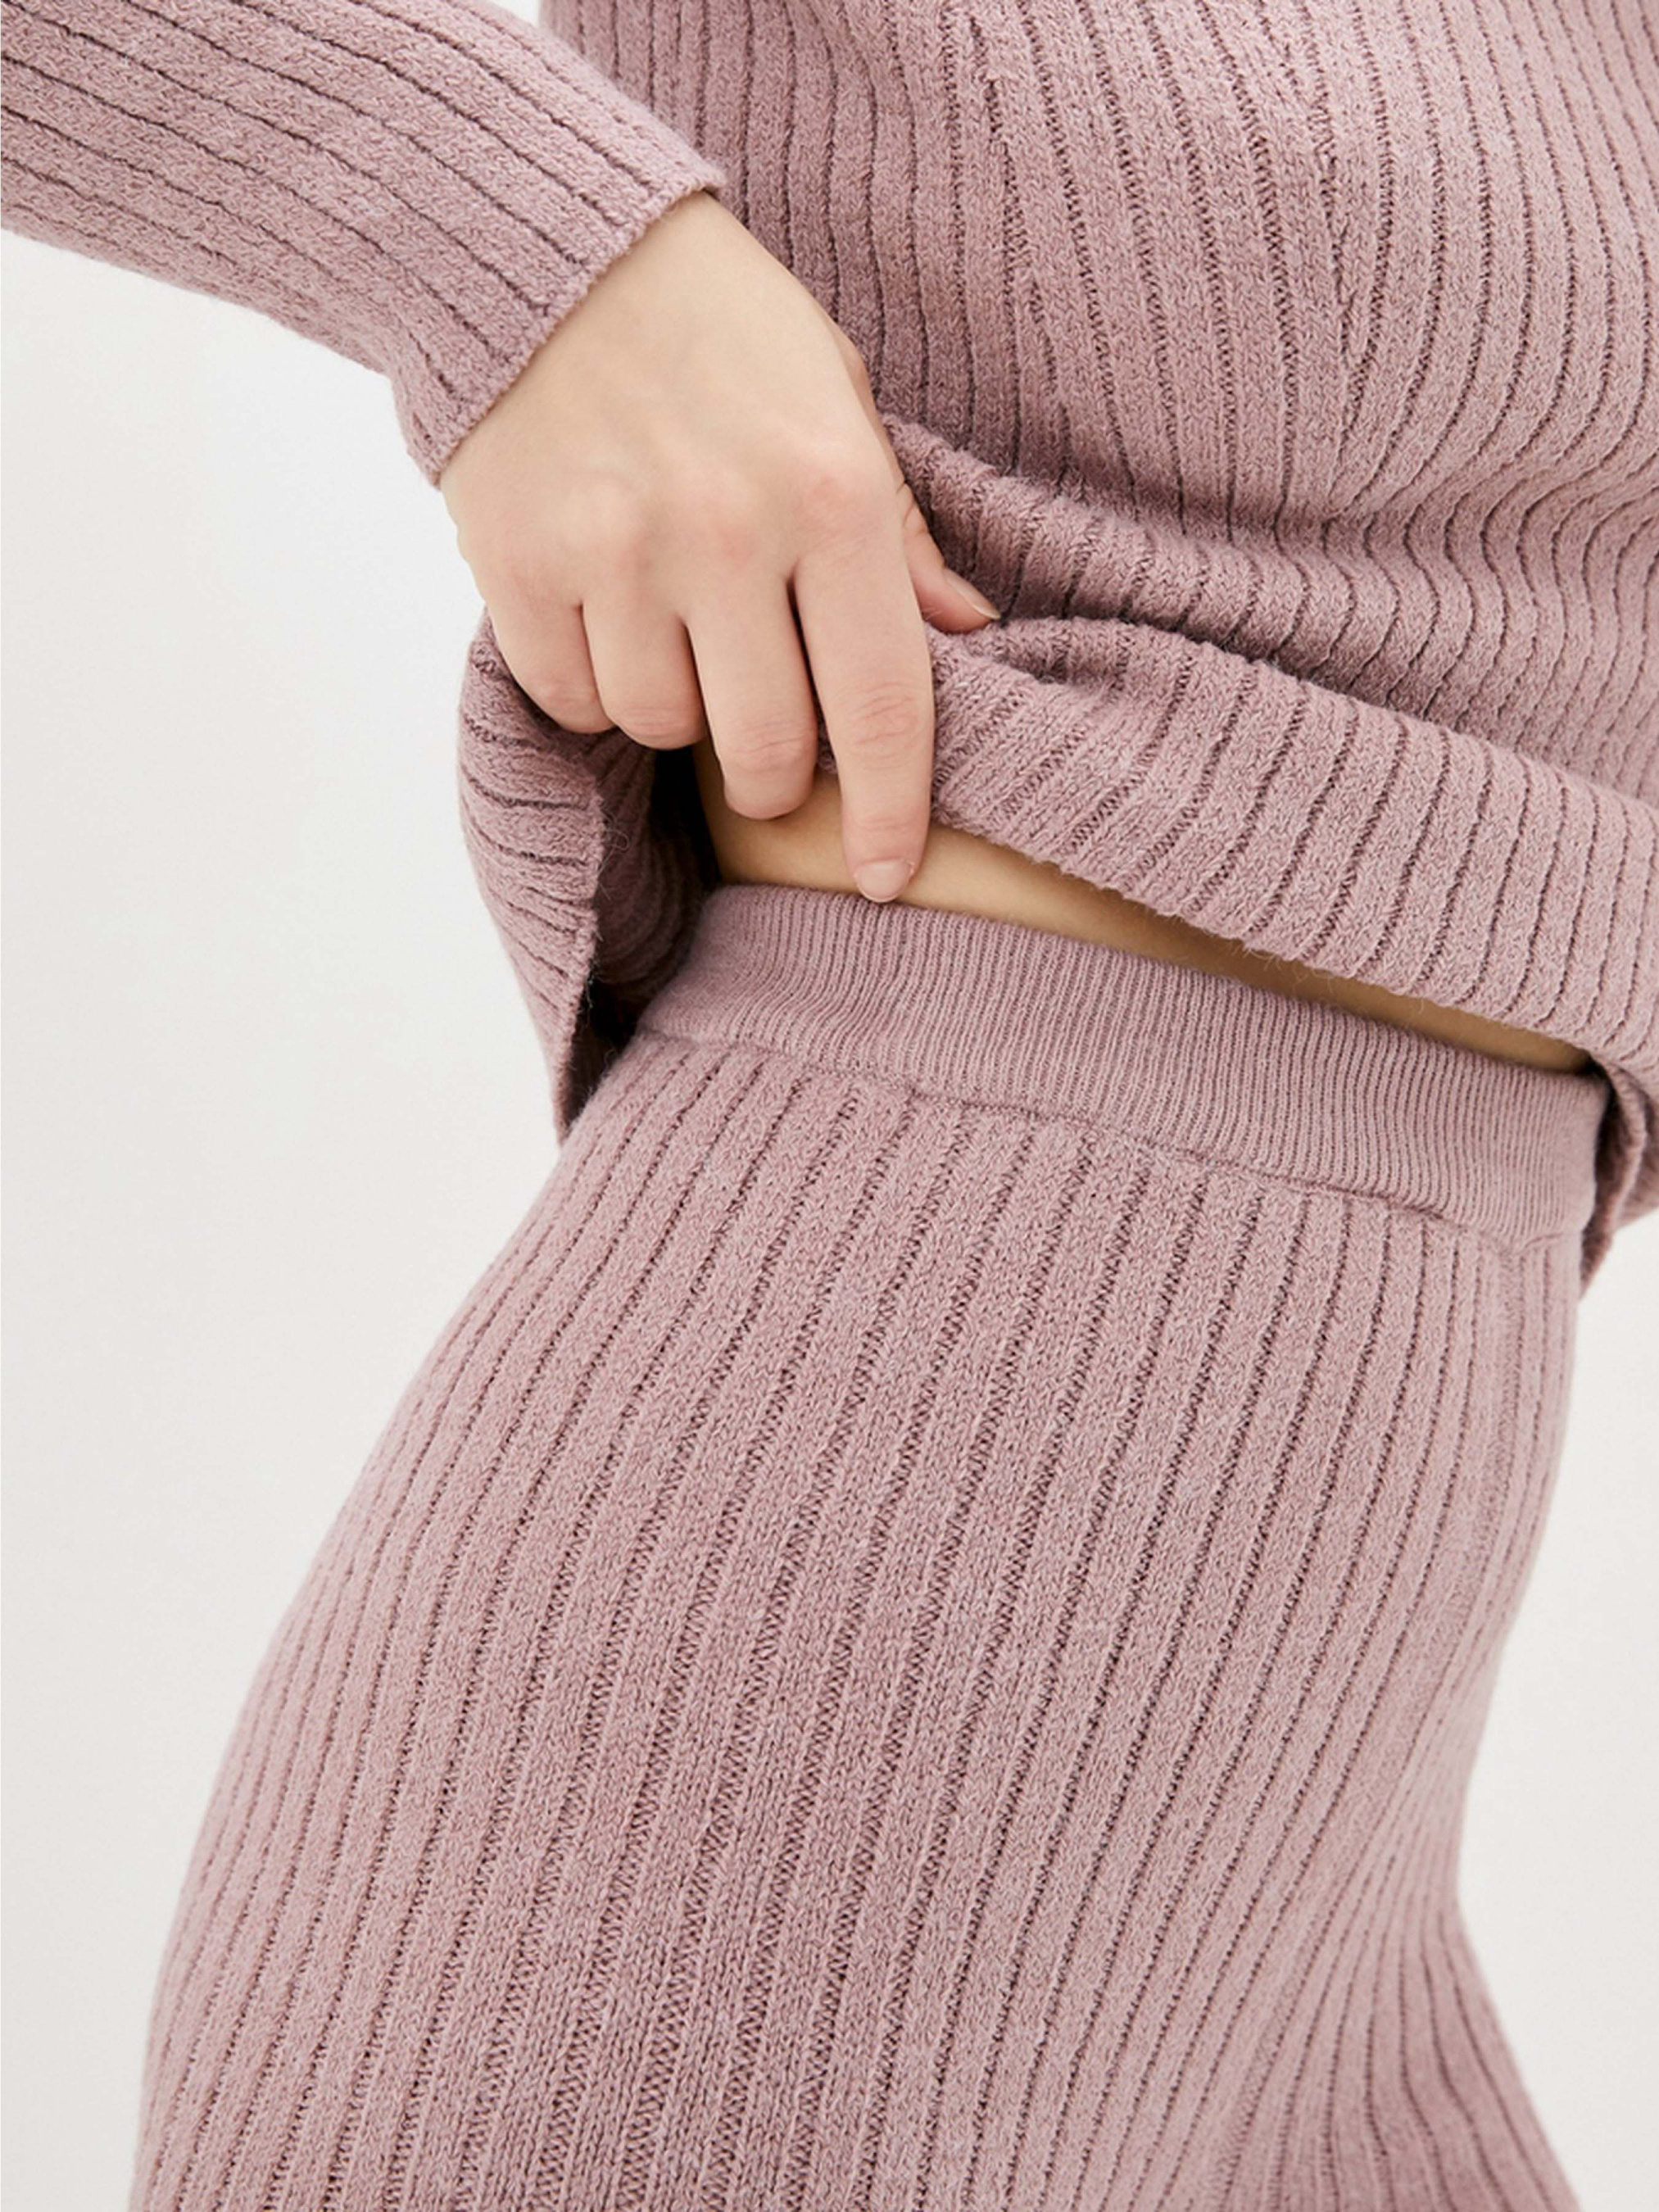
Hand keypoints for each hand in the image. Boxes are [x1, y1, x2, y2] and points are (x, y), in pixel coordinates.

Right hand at [438, 188, 998, 901]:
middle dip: (776, 778)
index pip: (884, 703)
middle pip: (768, 750)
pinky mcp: (521, 564)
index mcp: (830, 493)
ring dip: (675, 711)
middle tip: (769, 750)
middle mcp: (728, 531)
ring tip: (670, 628)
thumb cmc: (716, 328)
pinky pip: (574, 697)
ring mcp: (617, 551)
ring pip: (663, 730)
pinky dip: (593, 682)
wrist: (543, 246)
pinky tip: (602, 612)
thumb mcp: (835, 399)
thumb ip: (894, 533)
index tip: (891, 876)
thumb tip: (969, 636)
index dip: (894, 812)